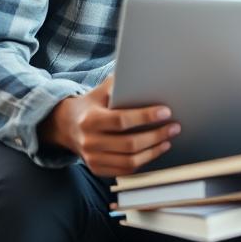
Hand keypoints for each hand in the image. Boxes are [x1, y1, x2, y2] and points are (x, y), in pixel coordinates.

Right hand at [38, 76, 179, 176]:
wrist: (66, 126)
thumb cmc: (91, 105)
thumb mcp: (100, 91)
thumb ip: (120, 83)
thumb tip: (146, 71)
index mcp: (90, 120)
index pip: (121, 121)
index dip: (145, 117)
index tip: (166, 112)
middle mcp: (89, 141)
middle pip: (129, 144)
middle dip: (156, 136)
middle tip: (174, 127)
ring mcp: (92, 158)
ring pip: (129, 161)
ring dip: (153, 151)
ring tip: (167, 140)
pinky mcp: (96, 169)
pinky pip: (124, 170)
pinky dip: (143, 162)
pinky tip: (154, 151)